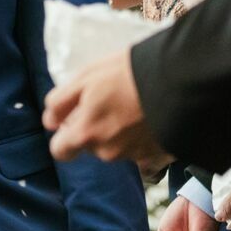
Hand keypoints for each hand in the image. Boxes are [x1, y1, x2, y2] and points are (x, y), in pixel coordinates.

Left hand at [44, 49, 164, 163]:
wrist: (181, 81)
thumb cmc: (128, 75)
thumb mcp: (85, 78)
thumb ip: (60, 103)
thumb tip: (49, 122)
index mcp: (86, 135)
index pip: (61, 151)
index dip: (64, 135)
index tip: (74, 118)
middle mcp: (109, 152)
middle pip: (91, 146)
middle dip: (95, 129)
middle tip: (110, 102)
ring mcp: (136, 156)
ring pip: (117, 147)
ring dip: (121, 132)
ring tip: (134, 105)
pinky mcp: (161, 155)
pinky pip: (144, 149)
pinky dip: (144, 137)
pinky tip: (151, 116)